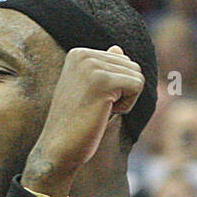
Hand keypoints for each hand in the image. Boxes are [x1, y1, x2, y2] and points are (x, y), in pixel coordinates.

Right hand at [22, 45, 142, 196]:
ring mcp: (92, 66)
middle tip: (96, 108)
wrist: (59, 148)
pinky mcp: (103, 81)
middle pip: (131, 65)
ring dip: (125, 99)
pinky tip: (104, 113)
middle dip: (122, 91)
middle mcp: (83, 54)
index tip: (91, 100)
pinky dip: (127, 105)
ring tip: (99, 110)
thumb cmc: (75, 123)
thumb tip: (118, 48)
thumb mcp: (89, 89)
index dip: (115, 86)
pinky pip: (137, 85)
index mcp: (78, 53)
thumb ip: (103, 67)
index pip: (121, 59)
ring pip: (137, 75)